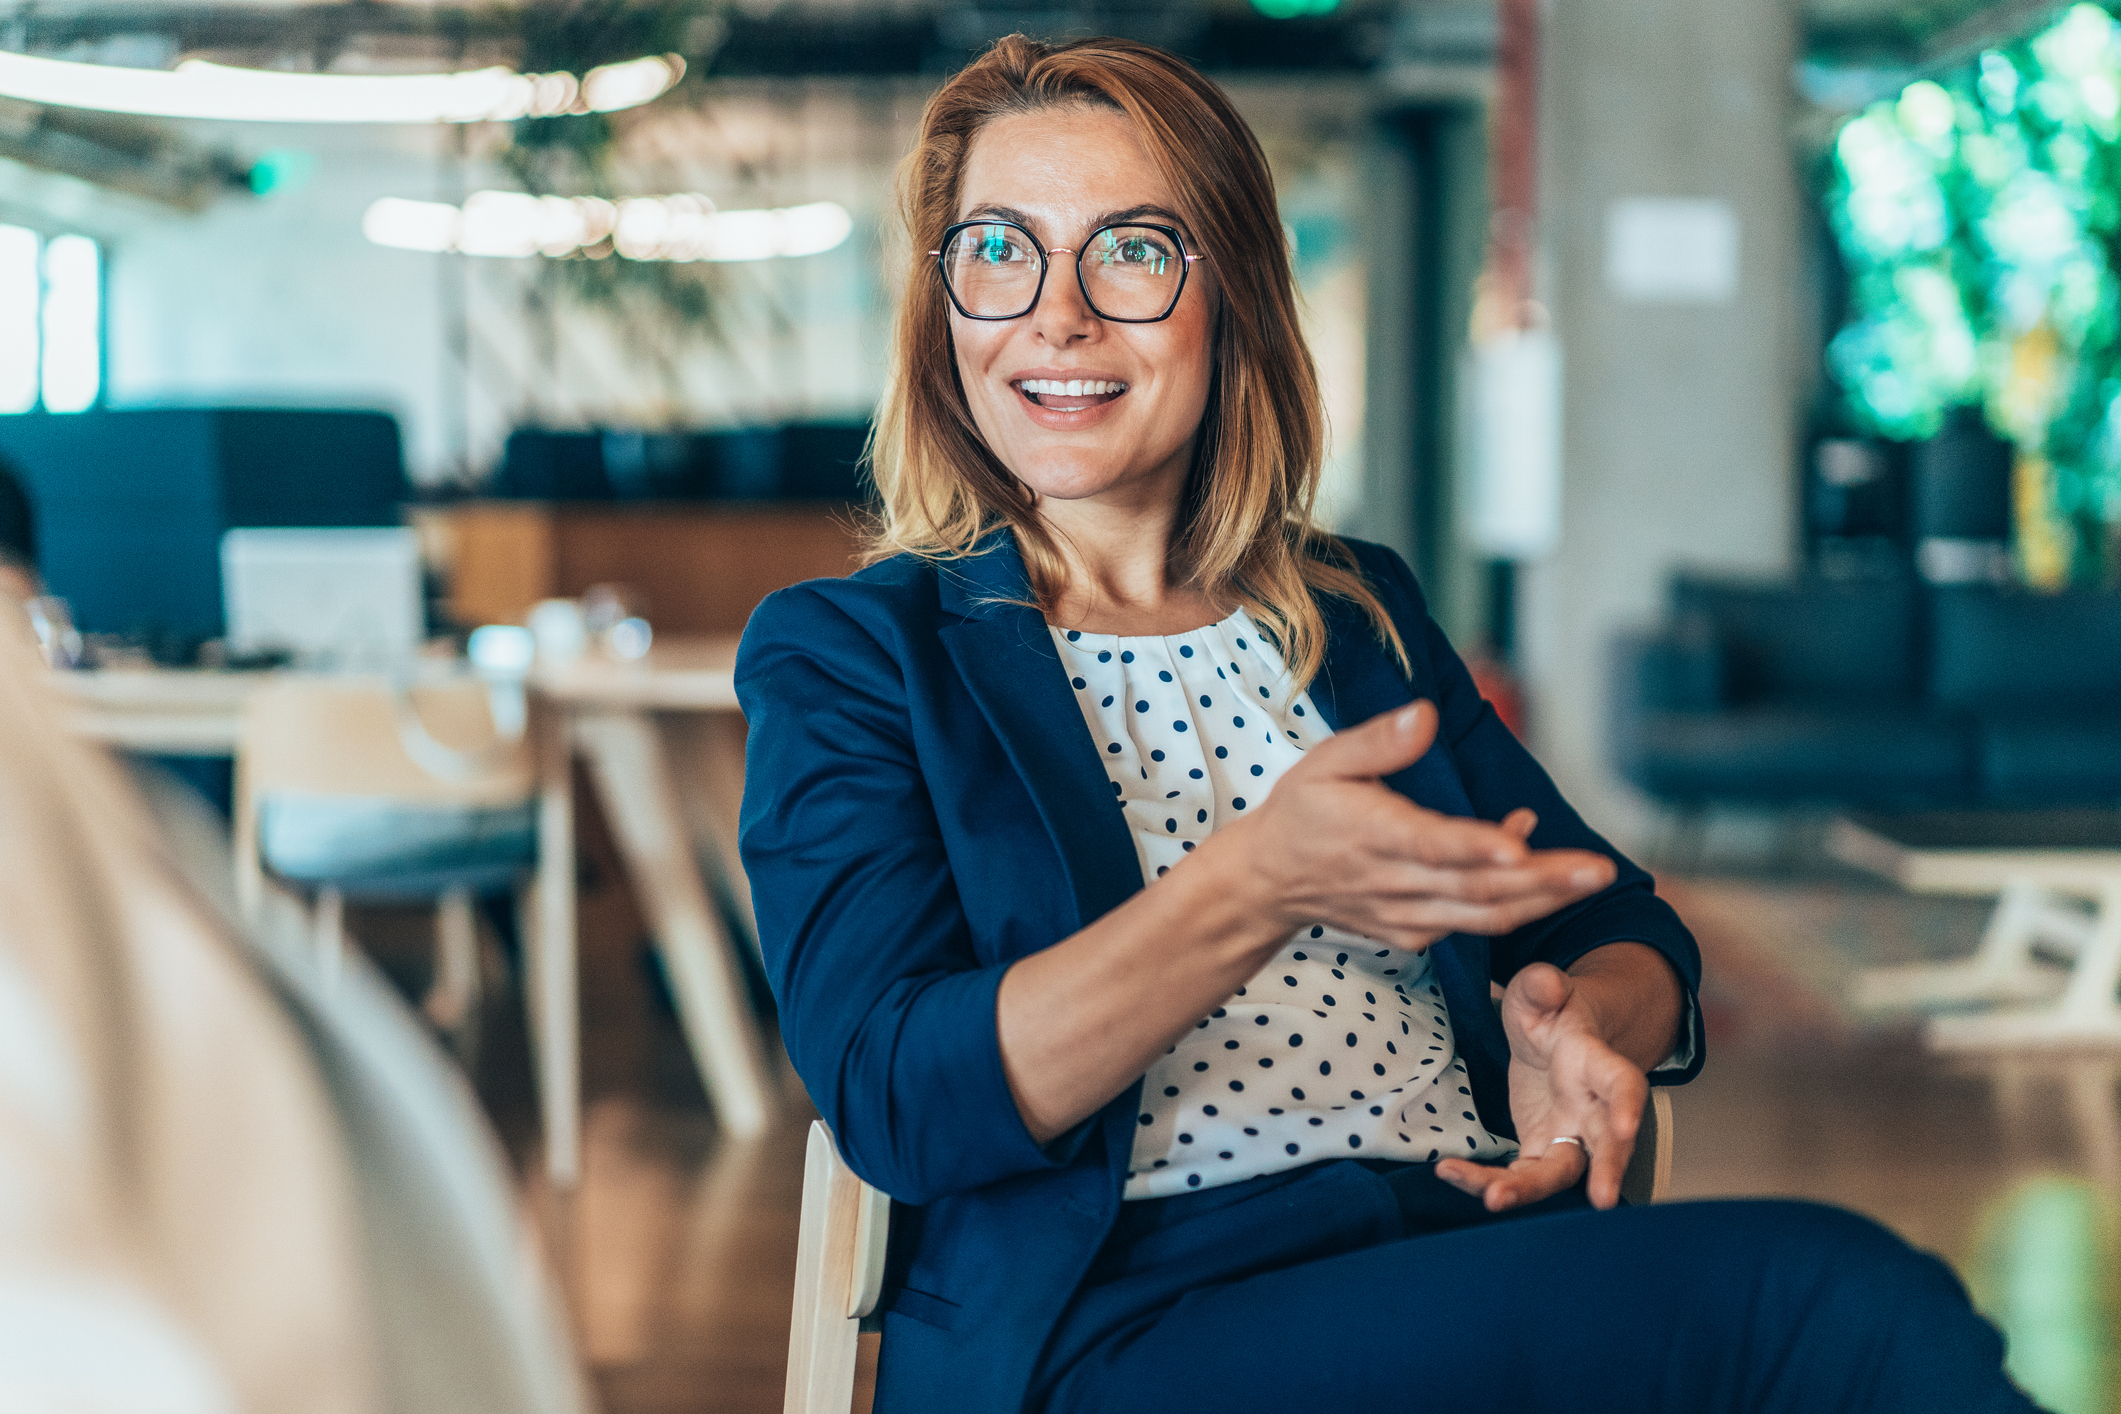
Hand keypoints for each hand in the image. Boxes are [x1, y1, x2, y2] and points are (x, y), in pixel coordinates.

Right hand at [1212, 701, 1616, 952]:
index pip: (1431, 845)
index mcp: (1371, 835)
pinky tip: (1545, 873)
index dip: (1476, 848)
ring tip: (1593, 878)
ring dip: (1543, 900)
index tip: (1520, 847)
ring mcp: (1407, 914)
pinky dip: (1513, 905)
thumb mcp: (1324, 762)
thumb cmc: (1302, 812)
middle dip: (1542, 881)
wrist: (1268, 882)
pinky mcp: (1415, 932)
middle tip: (1598, 870)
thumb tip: (1426, 713)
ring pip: (1484, 914)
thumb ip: (1377, 741)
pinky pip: (1472, 922)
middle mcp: (1394, 883)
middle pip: (1476, 888)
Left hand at [1434, 963, 1648, 1211]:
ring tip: (1493, 1199)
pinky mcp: (1539, 1151)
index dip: (1630, 1107)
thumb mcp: (1539, 990)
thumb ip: (1541, 986)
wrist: (1551, 1042)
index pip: (1623, 1086)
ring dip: (1531, 1191)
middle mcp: (1592, 1110)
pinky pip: (1520, 1175)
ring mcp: (1568, 1135)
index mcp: (1597, 1064)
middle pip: (1607, 1144)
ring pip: (1559, 1172)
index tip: (1628, 1130)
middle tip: (1602, 1200)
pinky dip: (1489, 1181)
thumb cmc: (1550, 1015)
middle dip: (1608, 1171)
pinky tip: (1450, 1172)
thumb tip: (1546, 982)